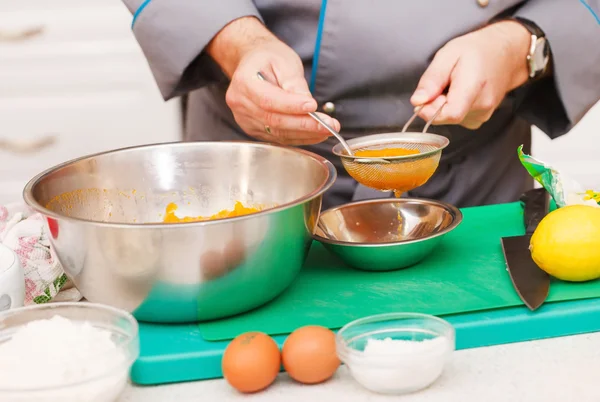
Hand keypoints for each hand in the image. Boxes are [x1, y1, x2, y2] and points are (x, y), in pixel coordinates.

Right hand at [207, 17, 339, 144]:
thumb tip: (308, 105)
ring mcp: (245, 119)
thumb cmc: (269, 58)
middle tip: (329, 124)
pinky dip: (299, 137)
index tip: (314, 107)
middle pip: (274, 121)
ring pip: (278, 133)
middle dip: (304, 124)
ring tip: (327, 129)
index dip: (292, 106)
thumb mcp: (284, 61)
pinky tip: (315, 134)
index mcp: (245, 82)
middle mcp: (241, 104)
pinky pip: (278, 138)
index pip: (269, 100)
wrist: (252, 63)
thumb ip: (294, 84)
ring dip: (305, 134)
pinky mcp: (254, 129)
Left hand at [410, 21, 531, 129]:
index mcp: (474, 87)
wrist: (506, 53)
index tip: (427, 94)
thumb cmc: (476, 50)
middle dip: (436, 103)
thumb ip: (432, 79)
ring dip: (444, 105)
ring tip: (455, 85)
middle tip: (443, 83)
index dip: (430, 109)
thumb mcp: (448, 55)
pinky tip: (460, 93)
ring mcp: (483, 114)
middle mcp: (482, 106)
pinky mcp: (481, 118)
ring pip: (450, 118)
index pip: (448, 114)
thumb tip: (417, 101)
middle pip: (446, 117)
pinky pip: (457, 118)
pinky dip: (453, 107)